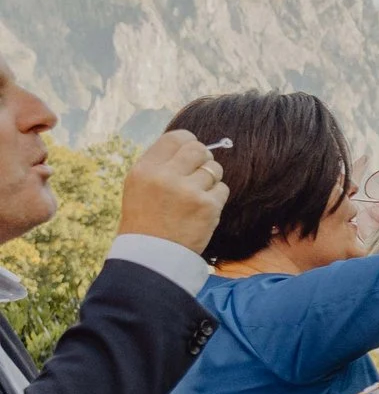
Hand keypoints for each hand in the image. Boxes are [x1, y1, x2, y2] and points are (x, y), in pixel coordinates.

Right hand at [117, 130, 228, 252]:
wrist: (152, 255)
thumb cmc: (146, 218)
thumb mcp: (139, 185)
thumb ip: (160, 164)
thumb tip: (190, 143)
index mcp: (145, 169)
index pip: (176, 138)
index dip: (188, 142)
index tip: (190, 152)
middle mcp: (165, 176)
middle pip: (199, 149)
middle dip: (203, 158)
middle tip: (198, 172)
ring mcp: (188, 191)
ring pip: (214, 169)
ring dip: (210, 180)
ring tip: (196, 195)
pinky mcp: (207, 207)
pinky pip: (222, 189)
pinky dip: (216, 197)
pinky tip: (203, 209)